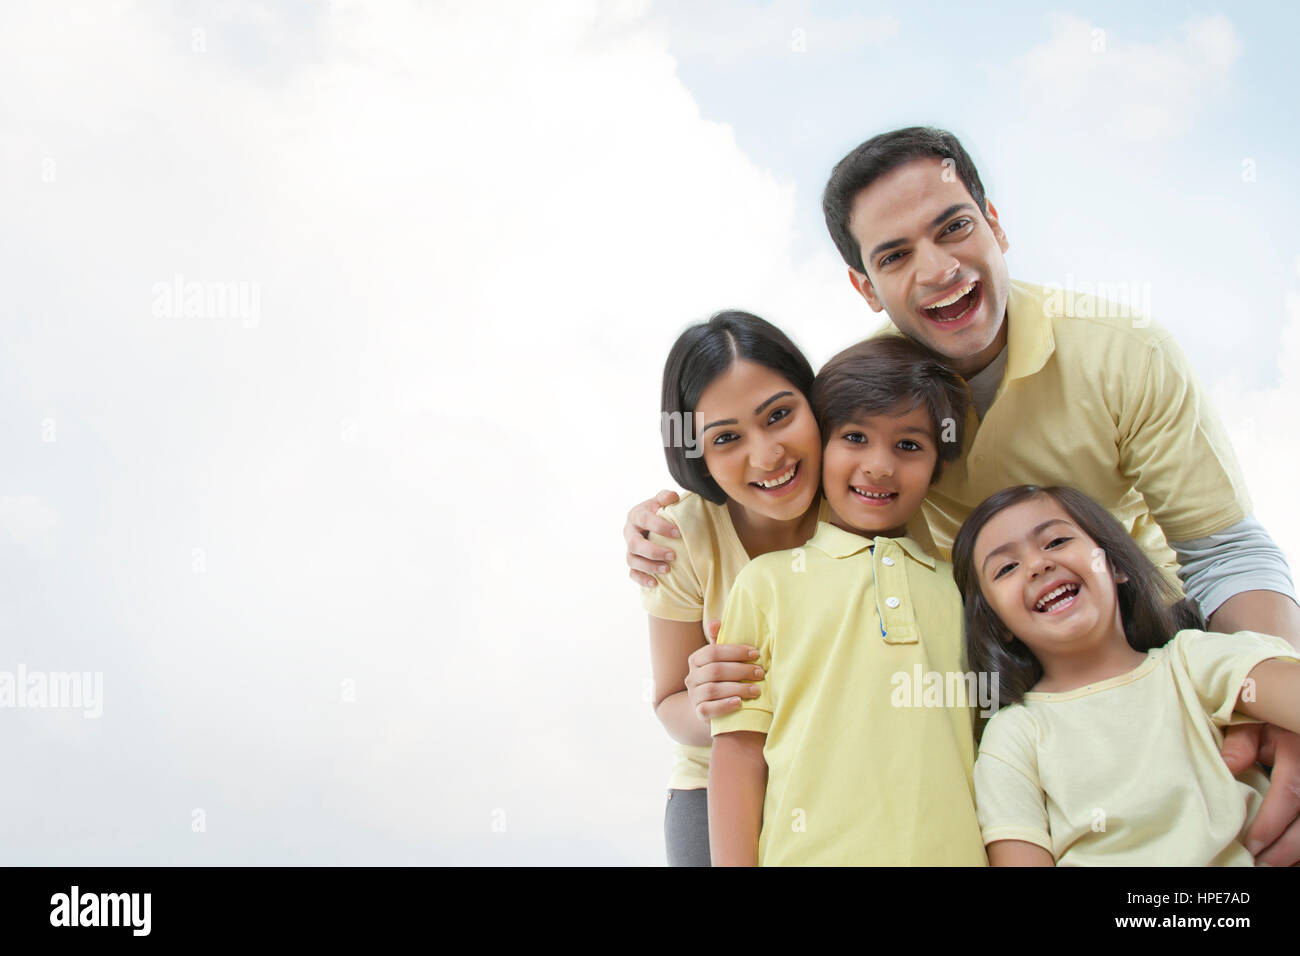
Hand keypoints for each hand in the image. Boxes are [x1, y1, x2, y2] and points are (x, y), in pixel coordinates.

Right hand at [625, 490, 680, 587]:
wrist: (654, 524)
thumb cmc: (660, 512)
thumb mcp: (662, 501)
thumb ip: (666, 497)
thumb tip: (673, 497)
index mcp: (636, 515)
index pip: (644, 519)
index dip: (660, 527)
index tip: (678, 533)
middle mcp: (630, 532)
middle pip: (635, 544)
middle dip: (653, 551)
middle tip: (673, 555)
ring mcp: (629, 549)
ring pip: (632, 560)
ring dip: (649, 566)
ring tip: (667, 570)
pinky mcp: (633, 562)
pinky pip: (632, 573)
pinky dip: (642, 579)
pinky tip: (655, 583)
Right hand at [686, 620, 762, 719]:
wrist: (712, 708)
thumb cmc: (721, 678)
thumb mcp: (720, 660)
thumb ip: (719, 642)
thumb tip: (716, 622)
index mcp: (696, 660)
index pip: (713, 652)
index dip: (735, 652)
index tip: (756, 654)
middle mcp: (692, 677)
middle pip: (715, 671)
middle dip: (741, 670)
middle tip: (760, 673)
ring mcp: (694, 696)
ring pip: (713, 690)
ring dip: (738, 688)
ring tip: (757, 690)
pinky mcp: (699, 712)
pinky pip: (708, 709)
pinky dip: (724, 705)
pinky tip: (739, 703)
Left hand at [1221, 723, 1299, 864]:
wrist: (1293, 717)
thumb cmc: (1269, 722)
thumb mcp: (1254, 725)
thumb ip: (1239, 745)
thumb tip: (1225, 769)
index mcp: (1299, 755)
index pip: (1289, 795)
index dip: (1271, 823)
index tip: (1252, 845)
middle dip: (1284, 850)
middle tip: (1260, 866)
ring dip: (1294, 854)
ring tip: (1270, 867)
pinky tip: (1286, 860)